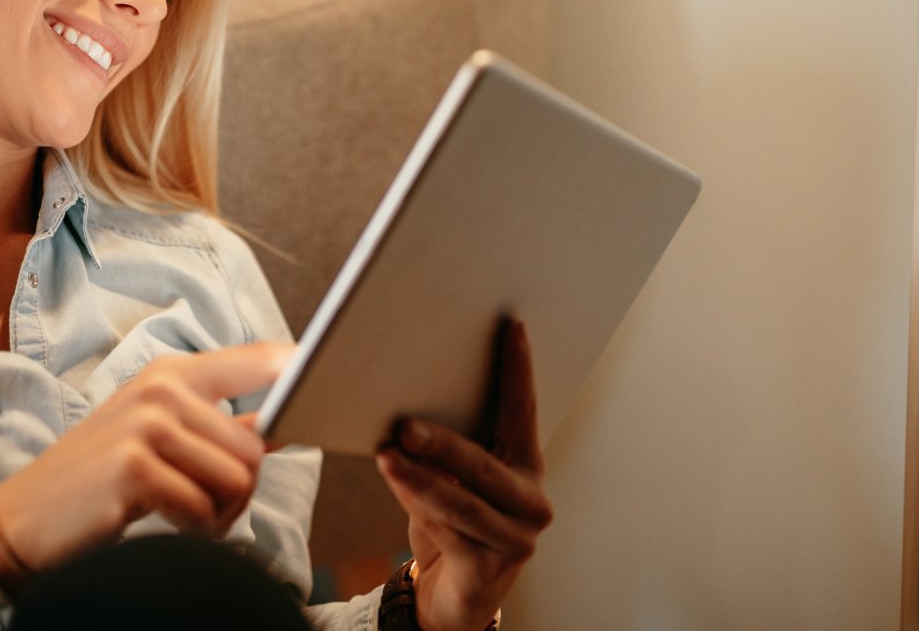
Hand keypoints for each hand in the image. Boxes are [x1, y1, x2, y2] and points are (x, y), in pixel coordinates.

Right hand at [0, 342, 288, 587]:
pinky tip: (166, 525)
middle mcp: (161, 388)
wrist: (25, 518)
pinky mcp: (134, 466)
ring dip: (219, 516)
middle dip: (239, 494)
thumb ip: (221, 425)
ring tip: (182, 514)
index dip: (303, 373)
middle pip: (256, 448)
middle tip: (203, 507)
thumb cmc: (101, 479)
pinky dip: (195, 531)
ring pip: (238, 480)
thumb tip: (285, 421)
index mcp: (173, 374)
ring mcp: (146, 424)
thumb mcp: (158, 435)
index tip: (332, 385)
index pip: (261, 359)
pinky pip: (203, 509)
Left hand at [376, 319, 552, 630]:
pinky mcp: (489, 570)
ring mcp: (516, 539)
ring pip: (462, 504)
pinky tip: (396, 484)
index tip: (510, 327)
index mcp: (525, 467)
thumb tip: (405, 408)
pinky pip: (448, 534)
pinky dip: (417, 506)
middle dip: (443, 442)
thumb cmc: (453, 523)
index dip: (518, 370)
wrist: (454, 592)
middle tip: (406, 423)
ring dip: (419, 478)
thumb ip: (445, 448)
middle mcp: (531, 501)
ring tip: (387, 454)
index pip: (523, 412)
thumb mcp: (453, 479)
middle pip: (485, 465)